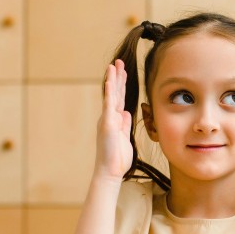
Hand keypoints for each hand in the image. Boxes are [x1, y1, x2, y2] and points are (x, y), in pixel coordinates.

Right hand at [95, 59, 133, 181]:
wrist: (110, 171)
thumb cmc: (117, 158)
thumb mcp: (124, 138)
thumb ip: (125, 124)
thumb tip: (126, 113)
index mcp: (115, 120)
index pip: (120, 99)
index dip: (122, 85)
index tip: (123, 72)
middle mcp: (109, 117)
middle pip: (115, 93)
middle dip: (118, 77)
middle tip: (119, 62)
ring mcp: (107, 119)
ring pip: (111, 95)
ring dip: (113, 79)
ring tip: (114, 65)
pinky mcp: (107, 122)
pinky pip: (109, 103)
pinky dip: (110, 90)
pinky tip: (111, 79)